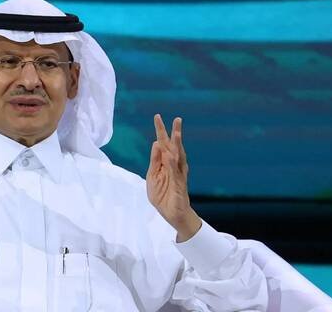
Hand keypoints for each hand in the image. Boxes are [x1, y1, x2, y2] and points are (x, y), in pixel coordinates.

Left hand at [146, 114, 200, 241]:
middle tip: (178, 119)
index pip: (163, 143)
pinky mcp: (179, 186)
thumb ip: (154, 161)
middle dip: (175, 133)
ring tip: (177, 132)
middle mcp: (174, 166)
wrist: (171, 214)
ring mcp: (178, 175)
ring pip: (179, 157)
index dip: (160, 131)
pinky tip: (170, 155)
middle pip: (174, 147)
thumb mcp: (153, 176)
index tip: (158, 116)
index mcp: (166, 162)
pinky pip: (175, 173)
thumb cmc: (162, 195)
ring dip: (178, 145)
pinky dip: (172, 164)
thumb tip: (156, 144)